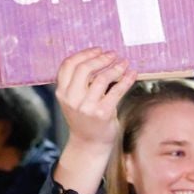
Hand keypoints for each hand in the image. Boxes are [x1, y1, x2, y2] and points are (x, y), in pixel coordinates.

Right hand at [53, 49, 135, 193]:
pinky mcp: (102, 113)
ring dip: (116, 67)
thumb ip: (79, 82)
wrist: (89, 143)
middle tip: (113, 54)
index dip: (84, 54)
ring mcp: (86, 107)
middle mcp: (71, 98)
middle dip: (101, 58)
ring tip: (124, 63)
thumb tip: (99, 58)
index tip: (98, 50)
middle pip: (84, 68)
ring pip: (102, 78)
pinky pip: (117, 91)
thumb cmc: (85, 118)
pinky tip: (132, 73)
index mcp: (61, 92)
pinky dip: (126, 79)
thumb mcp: (74, 99)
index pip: (68, 65)